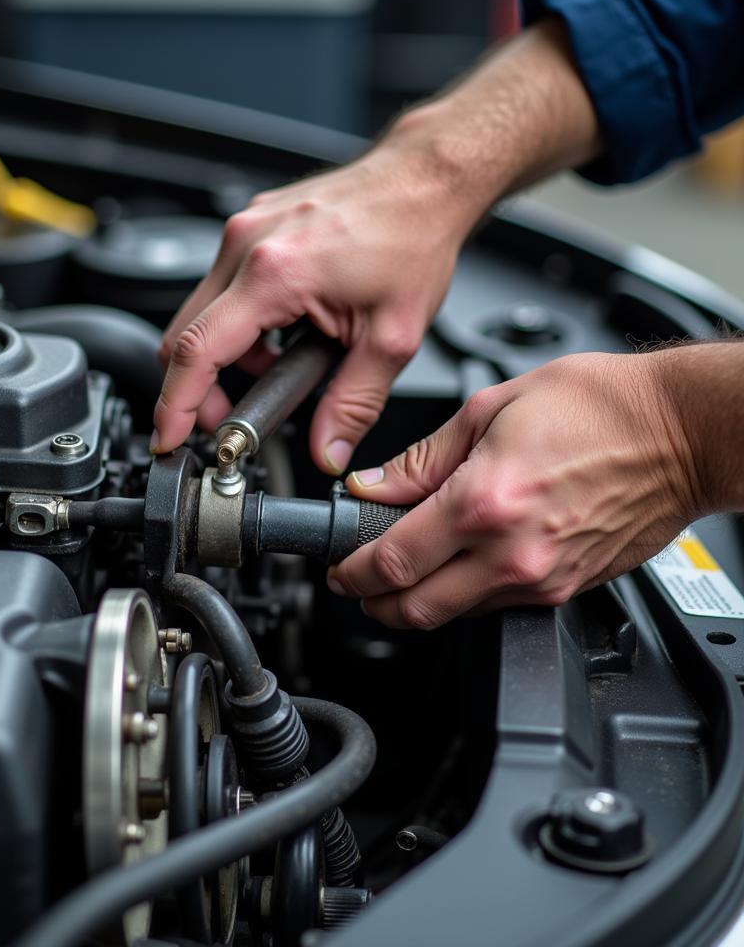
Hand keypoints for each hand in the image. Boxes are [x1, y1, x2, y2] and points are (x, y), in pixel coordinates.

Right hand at [152, 132, 470, 472]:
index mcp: (273, 273)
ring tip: (274, 371)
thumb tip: (329, 449)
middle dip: (196, 389)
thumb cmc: (412, 237)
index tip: (169, 436)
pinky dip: (239, 323)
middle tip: (228, 420)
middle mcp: (246, 245)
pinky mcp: (252, 226)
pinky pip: (222, 286)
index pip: (196, 351)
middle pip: (183, 335)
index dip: (176, 404)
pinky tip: (280, 334)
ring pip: (200, 311)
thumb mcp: (392, 338)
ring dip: (224, 355)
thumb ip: (354, 404)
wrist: (425, 180)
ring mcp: (245, 230)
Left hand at [329, 352, 699, 628]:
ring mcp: (542, 578)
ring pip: (454, 616)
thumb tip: (374, 485)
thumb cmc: (600, 407)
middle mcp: (511, 552)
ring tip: (403, 571)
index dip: (352, 571)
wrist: (682, 431)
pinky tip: (457, 567)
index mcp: (484, 501)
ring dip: (416, 602)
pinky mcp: (567, 589)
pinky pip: (496, 607)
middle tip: (357, 582)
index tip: (339, 567)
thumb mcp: (491, 408)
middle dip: (373, 602)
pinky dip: (463, 597)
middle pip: (415, 609)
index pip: (392, 559)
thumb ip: (422, 458)